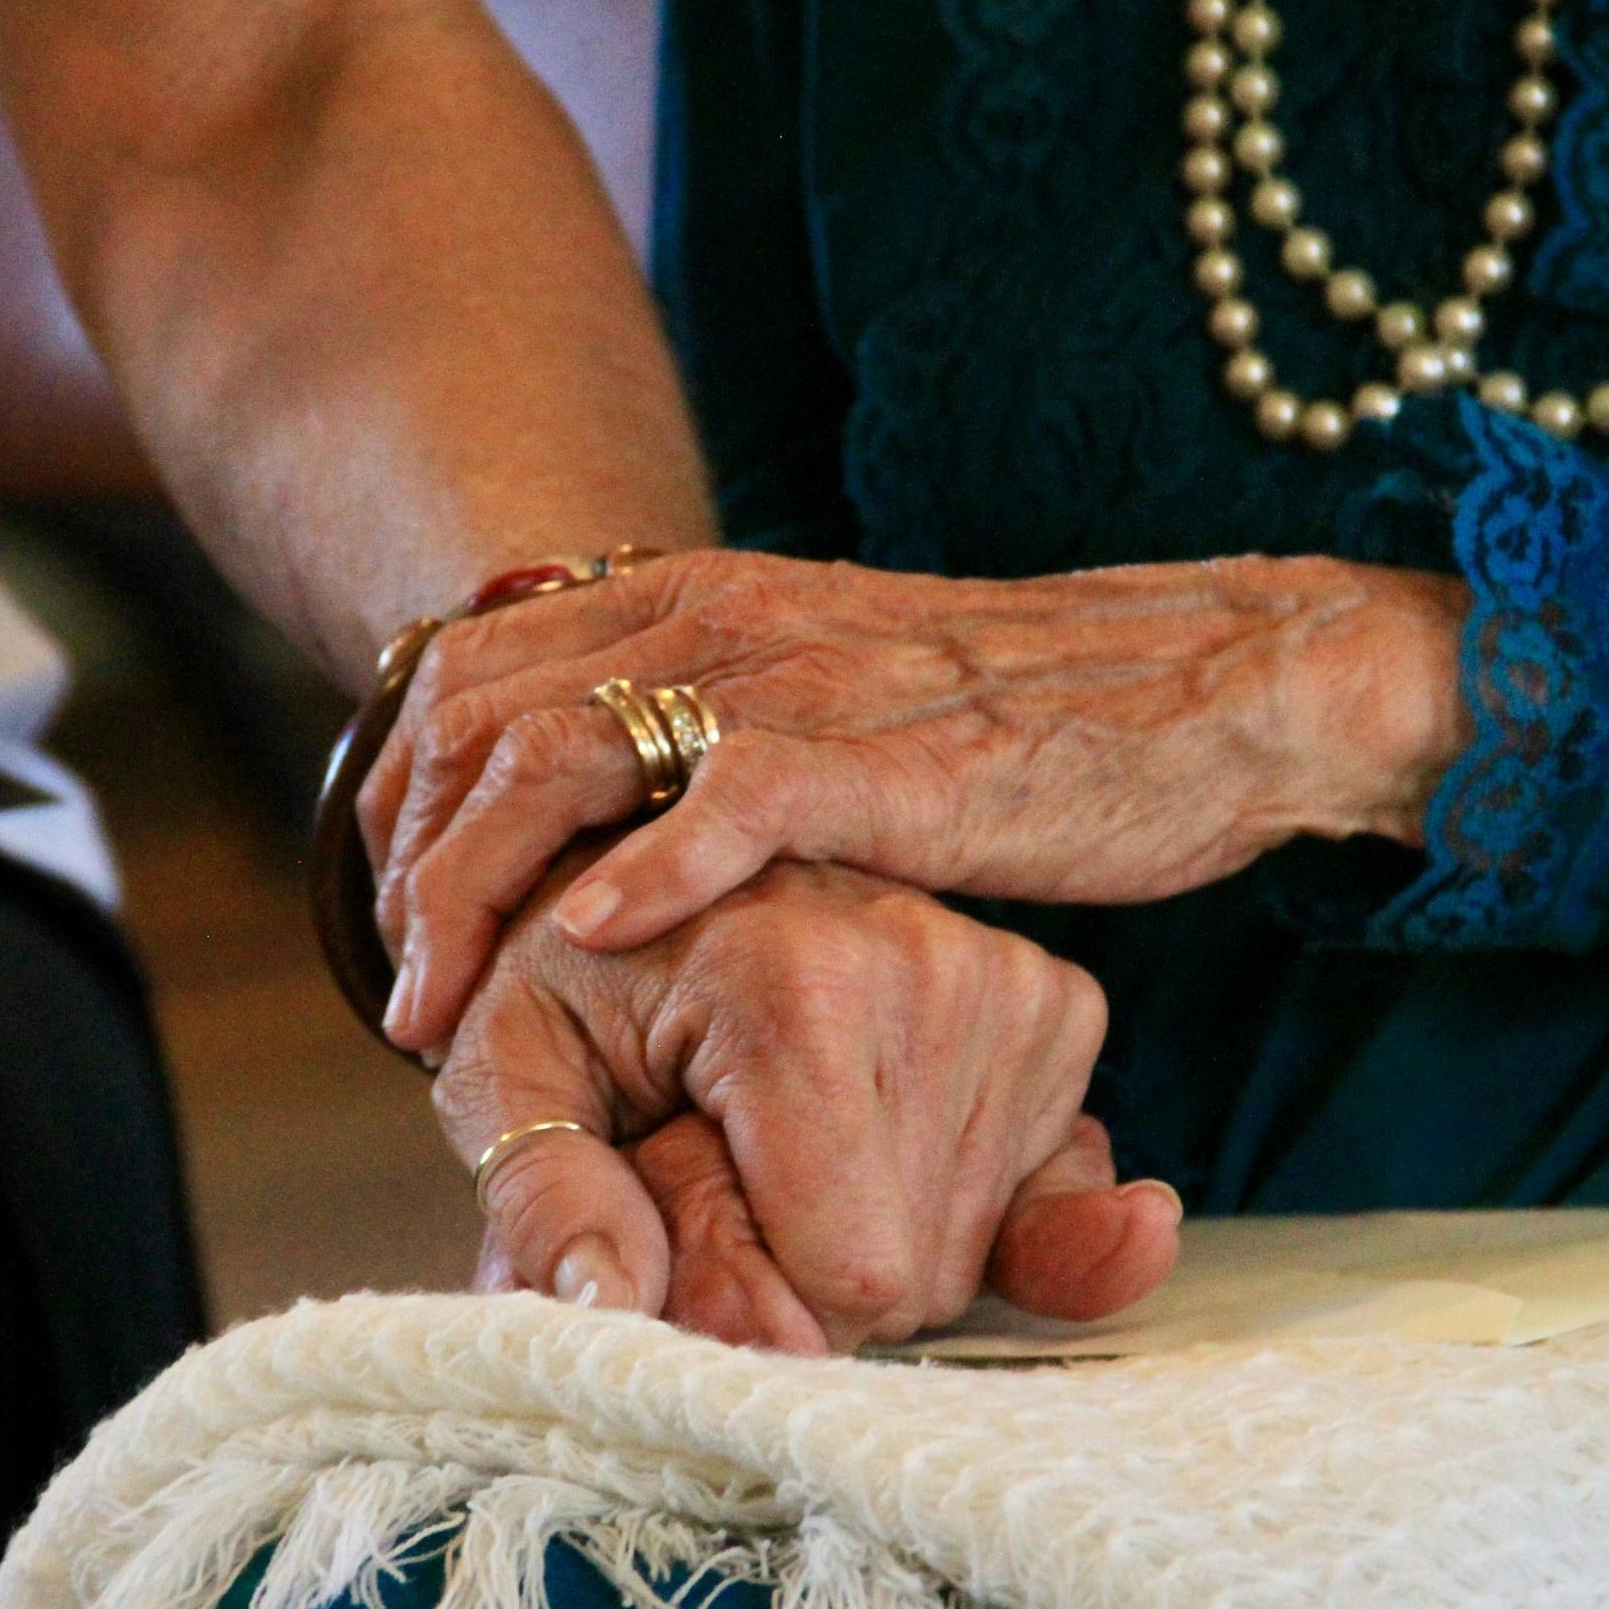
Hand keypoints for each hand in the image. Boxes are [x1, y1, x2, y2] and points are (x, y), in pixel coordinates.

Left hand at [371, 549, 1471, 1049]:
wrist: (1215, 683)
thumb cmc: (1029, 719)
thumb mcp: (838, 697)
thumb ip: (724, 728)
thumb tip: (623, 815)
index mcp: (700, 599)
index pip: (470, 673)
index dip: (399, 800)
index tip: (393, 918)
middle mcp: (723, 618)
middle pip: (476, 717)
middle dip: (403, 864)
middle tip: (401, 991)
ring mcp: (799, 680)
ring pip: (560, 754)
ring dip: (475, 889)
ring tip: (445, 1009)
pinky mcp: (887, 756)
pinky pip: (728, 798)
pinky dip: (642, 869)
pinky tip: (588, 941)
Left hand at [433, 857, 1181, 1352]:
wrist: (660, 855)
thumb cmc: (572, 977)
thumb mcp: (506, 1074)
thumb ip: (546, 1195)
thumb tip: (613, 1305)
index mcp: (795, 976)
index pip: (854, 1271)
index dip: (760, 1298)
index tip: (687, 1214)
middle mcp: (930, 960)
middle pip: (913, 1273)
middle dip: (809, 1268)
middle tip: (725, 1165)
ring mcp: (1011, 979)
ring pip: (970, 1249)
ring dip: (870, 1232)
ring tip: (782, 1136)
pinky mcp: (1058, 1005)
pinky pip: (1037, 1198)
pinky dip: (947, 1200)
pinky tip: (867, 1141)